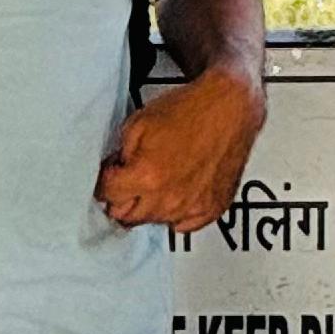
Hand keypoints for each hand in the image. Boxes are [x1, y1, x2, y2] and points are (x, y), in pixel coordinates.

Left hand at [97, 63, 265, 235]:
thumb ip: (120, 154)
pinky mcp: (211, 209)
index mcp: (146, 176)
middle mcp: (169, 198)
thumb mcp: (138, 123)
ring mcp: (192, 207)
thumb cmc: (190, 110)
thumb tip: (117, 171)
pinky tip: (176, 193)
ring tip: (156, 181)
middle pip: (126, 217)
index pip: (107, 194)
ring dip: (147, 206)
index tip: (110, 174)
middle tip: (128, 181)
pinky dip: (175, 214)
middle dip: (121, 199)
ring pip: (153, 222)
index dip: (104, 181)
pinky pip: (183, 226)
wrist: (230, 107)